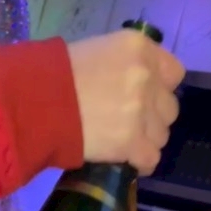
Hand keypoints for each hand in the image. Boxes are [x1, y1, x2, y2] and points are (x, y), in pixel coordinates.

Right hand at [67, 30, 184, 175]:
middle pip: (170, 107)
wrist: (34, 101)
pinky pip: (151, 159)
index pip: (175, 73)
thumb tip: (139, 84)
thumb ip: (127, 65)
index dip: (161, 88)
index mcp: (140, 48)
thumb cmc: (56, 73)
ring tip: (121, 141)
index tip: (145, 97)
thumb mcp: (98, 51)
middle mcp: (147, 77)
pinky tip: (127, 159)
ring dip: (145, 140)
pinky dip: (140, 162)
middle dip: (153, 117)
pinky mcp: (132, 142)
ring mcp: (141, 111)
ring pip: (162, 135)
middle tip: (129, 122)